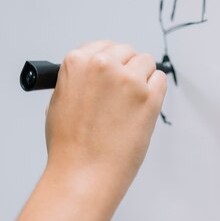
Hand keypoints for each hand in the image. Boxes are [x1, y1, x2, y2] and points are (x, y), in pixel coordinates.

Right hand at [44, 40, 166, 201]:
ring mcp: (128, 80)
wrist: (83, 174)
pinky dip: (155, 91)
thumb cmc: (69, 146)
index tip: (112, 73)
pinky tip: (142, 108)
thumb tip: (94, 74)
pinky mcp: (149, 97)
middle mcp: (103, 64)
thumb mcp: (59, 102)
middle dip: (126, 68)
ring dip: (142, 78)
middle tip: (122, 93)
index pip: (102, 46)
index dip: (108, 62)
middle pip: (126, 51)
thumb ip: (77, 80)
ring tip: (131, 104)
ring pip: (146, 62)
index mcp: (76, 62)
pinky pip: (160, 79)